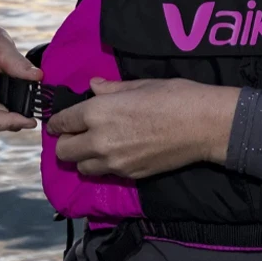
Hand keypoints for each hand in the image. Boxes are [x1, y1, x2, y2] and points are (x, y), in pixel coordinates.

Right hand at [0, 0, 41, 133]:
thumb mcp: (2, 46)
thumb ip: (19, 64)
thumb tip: (39, 76)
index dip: (9, 124)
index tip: (31, 119)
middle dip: (15, 120)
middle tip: (37, 110)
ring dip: (12, 117)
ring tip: (29, 103)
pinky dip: (7, 112)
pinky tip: (19, 100)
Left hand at [46, 78, 240, 178]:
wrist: (203, 125)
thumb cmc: (175, 96)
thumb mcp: (141, 85)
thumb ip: (112, 89)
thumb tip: (94, 86)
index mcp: (98, 112)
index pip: (62, 122)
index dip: (57, 122)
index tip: (59, 122)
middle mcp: (99, 140)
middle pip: (64, 152)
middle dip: (66, 142)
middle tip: (78, 134)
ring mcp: (114, 162)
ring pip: (82, 167)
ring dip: (84, 157)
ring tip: (98, 146)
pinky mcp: (130, 175)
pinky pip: (106, 173)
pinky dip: (105, 165)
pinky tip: (119, 154)